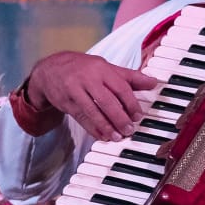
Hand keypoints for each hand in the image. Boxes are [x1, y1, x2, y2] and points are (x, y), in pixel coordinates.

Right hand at [23, 51, 158, 141]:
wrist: (50, 70)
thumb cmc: (83, 69)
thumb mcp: (106, 68)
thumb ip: (129, 77)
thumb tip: (153, 82)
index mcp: (101, 68)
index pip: (120, 86)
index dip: (130, 103)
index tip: (138, 116)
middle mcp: (87, 78)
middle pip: (106, 100)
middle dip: (119, 117)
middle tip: (129, 129)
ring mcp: (74, 90)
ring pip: (92, 111)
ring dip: (106, 126)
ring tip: (117, 136)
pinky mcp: (65, 103)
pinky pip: (81, 118)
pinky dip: (92, 129)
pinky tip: (102, 136)